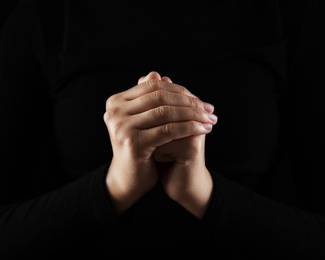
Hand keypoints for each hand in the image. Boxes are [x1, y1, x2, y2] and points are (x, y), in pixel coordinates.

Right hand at [104, 71, 213, 213]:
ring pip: (166, 113)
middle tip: (209, 109)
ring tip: (209, 119)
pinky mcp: (133, 143)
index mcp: (115, 102)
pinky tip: (202, 130)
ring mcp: (122, 127)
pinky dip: (189, 128)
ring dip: (193, 115)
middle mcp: (115, 112)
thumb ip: (149, 99)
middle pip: (160, 98)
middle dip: (189, 102)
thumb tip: (158, 74)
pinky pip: (168, 130)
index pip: (153, 87)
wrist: (129, 178)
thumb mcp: (144, 120)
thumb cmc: (140, 148)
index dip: (180, 91)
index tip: (200, 100)